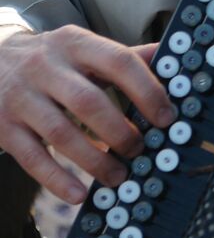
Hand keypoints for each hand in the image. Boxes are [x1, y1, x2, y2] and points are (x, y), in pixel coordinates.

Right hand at [0, 26, 171, 202]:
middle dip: (119, 131)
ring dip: (94, 160)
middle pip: (88, 102)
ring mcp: (20, 98)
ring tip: (118, 176)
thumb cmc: (54, 60)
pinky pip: (31, 158)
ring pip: (60, 134)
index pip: (118, 62)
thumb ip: (125, 57)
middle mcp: (45, 67)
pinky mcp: (2, 127)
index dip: (146, 90)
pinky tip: (78, 194)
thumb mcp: (85, 49)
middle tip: (140, 150)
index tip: (166, 118)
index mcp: (76, 43)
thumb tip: (172, 60)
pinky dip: (57, 179)